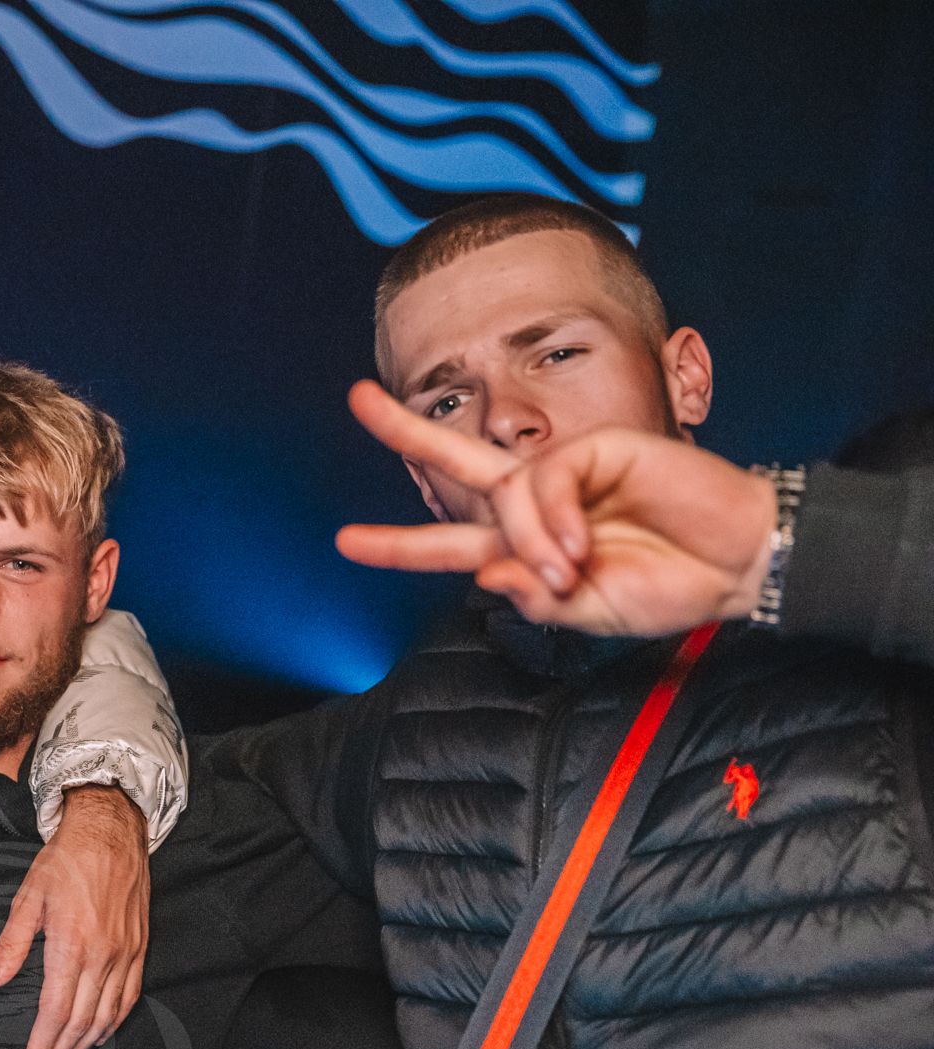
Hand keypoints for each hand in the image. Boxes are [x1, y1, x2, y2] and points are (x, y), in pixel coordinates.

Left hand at [0, 785, 148, 1048]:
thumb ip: (11, 946)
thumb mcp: (29, 899)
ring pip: (108, 1015)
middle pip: (81, 1020)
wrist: (110, 832)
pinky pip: (130, 996)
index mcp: (71, 944)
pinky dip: (114, 1022)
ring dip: (87, 1044)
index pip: (55, 1009)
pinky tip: (101, 1033)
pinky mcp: (140, 948)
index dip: (43, 1043)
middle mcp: (103, 955)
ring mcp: (126, 953)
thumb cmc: (66, 862)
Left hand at [335, 381, 777, 635]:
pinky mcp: (599, 447)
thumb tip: (484, 576)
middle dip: (405, 430)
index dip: (399, 543)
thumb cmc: (671, 589)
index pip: (450, 543)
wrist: (738, 565)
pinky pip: (546, 478)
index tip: (345, 539)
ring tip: (573, 569)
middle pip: (456, 461)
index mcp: (526, 546)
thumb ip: (537, 598)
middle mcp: (537, 503)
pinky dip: (553, 516)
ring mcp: (566, 472)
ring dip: (532, 538)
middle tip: (356, 399)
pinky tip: (581, 543)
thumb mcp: (591, 613)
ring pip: (508, 494)